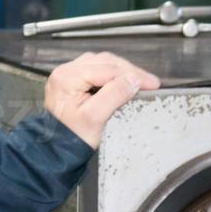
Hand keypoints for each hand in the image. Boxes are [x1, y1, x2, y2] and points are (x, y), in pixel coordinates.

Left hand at [44, 52, 160, 148]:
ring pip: (102, 63)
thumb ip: (114, 95)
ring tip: (140, 81)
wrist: (58, 149)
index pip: (106, 68)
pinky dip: (113, 74)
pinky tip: (124, 81)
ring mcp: (68, 75)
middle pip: (104, 62)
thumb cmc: (72, 137)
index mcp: (67, 78)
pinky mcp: (73, 81)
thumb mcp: (95, 118)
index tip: (152, 83)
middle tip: (150, 82)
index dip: (132, 74)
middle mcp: (65, 72)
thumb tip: (134, 80)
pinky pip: (97, 70)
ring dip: (122, 70)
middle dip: (129, 71)